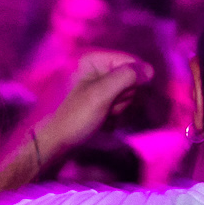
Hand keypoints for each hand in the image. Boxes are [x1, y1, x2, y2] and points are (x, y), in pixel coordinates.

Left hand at [38, 50, 152, 161]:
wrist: (54, 145)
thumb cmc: (74, 118)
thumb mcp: (101, 94)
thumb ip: (126, 77)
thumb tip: (150, 70)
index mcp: (91, 59)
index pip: (131, 61)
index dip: (134, 81)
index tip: (119, 96)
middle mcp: (94, 68)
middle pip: (130, 78)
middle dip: (124, 97)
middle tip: (108, 109)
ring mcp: (96, 86)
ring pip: (127, 94)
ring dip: (120, 108)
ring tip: (103, 117)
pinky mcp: (97, 102)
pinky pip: (119, 104)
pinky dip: (115, 116)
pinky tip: (103, 123)